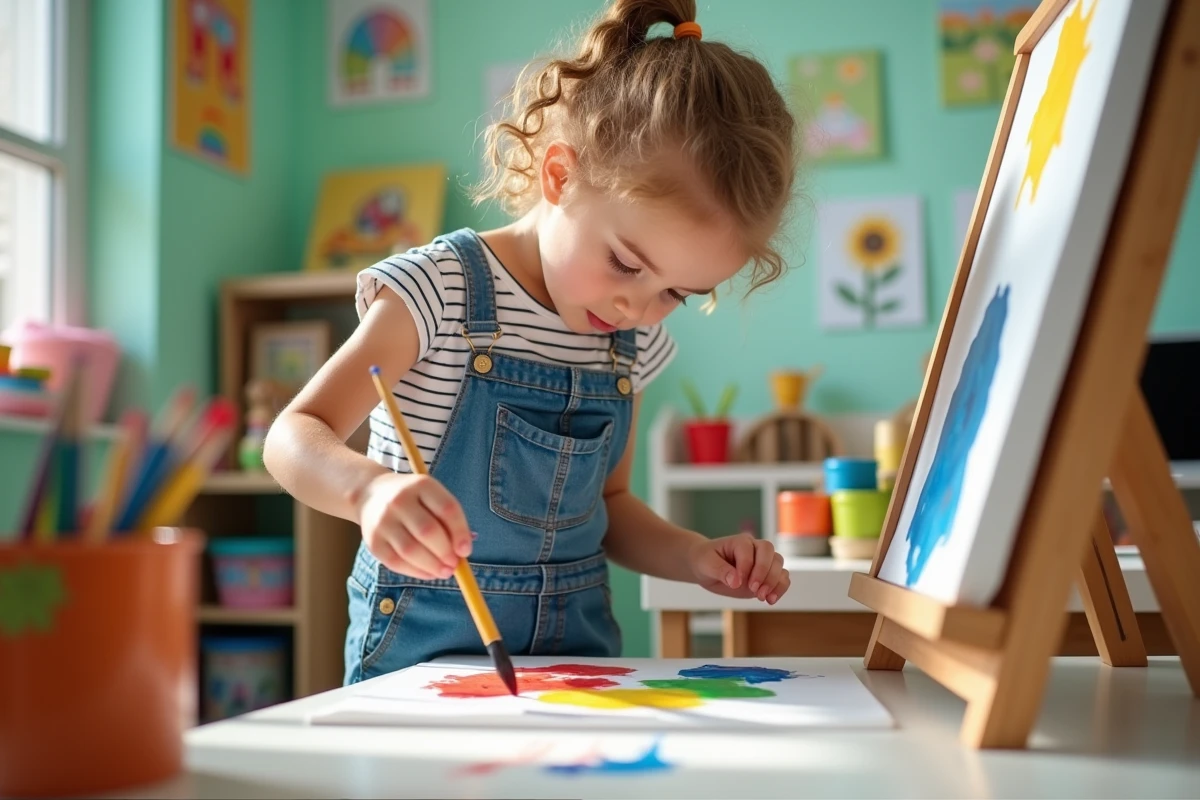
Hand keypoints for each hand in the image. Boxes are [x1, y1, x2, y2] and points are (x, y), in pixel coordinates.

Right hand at [356, 472, 472, 579]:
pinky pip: (396, 562)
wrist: (371, 494)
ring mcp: (383, 520)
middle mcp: (400, 500)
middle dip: (445, 553)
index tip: (466, 551)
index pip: (447, 509)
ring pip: (411, 550)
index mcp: (422, 485)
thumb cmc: (413, 501)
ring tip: (444, 572)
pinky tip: (428, 573)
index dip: (460, 532)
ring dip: (432, 566)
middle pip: (428, 531)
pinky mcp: (373, 541)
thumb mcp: (431, 498)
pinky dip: (416, 572)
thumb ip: (449, 520)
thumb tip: (462, 552)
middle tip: (454, 564)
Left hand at [687, 532, 789, 603]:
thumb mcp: (706, 564)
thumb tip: (736, 582)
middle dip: (765, 574)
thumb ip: (720, 570)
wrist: (706, 568)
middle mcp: (755, 549)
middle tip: (755, 591)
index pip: (749, 551)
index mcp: (740, 542)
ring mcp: (762, 562)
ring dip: (775, 582)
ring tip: (763, 598)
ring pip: (779, 565)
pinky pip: (782, 578)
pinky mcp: (766, 576)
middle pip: (770, 554)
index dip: (745, 568)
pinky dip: (780, 589)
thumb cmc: (705, 561)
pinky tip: (770, 600)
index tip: (736, 583)